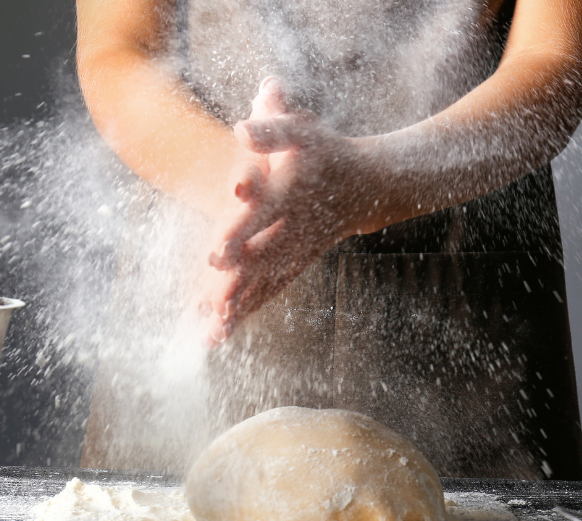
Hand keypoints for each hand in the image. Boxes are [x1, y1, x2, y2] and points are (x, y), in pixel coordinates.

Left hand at [199, 79, 375, 345]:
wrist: (368, 186)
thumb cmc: (327, 152)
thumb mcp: (302, 131)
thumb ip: (273, 127)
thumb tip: (242, 129)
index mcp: (290, 193)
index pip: (263, 215)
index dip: (240, 233)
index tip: (216, 254)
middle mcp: (292, 228)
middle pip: (262, 258)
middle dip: (237, 282)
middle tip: (212, 305)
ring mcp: (296, 251)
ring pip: (266, 282)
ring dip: (241, 306)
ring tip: (213, 332)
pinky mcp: (296, 265)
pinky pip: (271, 290)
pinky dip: (248, 310)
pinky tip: (223, 332)